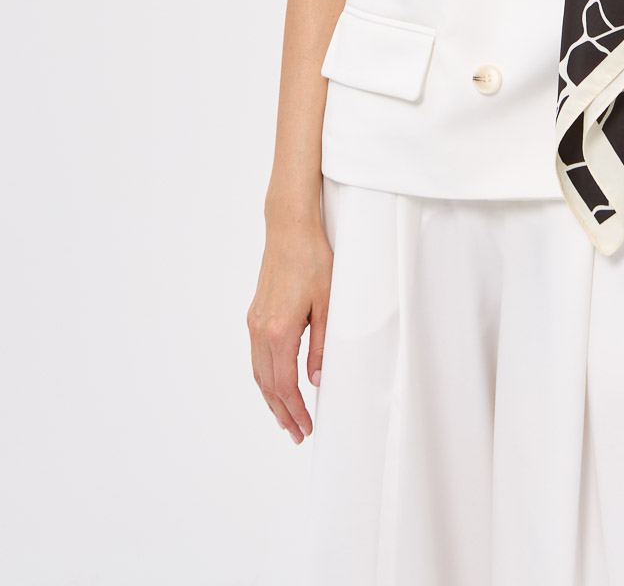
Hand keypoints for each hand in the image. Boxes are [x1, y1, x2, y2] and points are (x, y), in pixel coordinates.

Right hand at [246, 215, 332, 444]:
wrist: (289, 229)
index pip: (285, 385)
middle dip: (282, 413)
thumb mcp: (327, 304)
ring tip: (286, 419)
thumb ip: (321, 346)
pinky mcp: (255, 315)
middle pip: (267, 385)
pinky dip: (266, 378)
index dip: (295, 410)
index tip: (307, 427)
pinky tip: (275, 385)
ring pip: (258, 373)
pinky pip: (256, 357)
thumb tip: (317, 380)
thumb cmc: (314, 260)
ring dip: (271, 399)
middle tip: (297, 434)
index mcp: (279, 331)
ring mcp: (254, 323)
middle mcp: (260, 330)